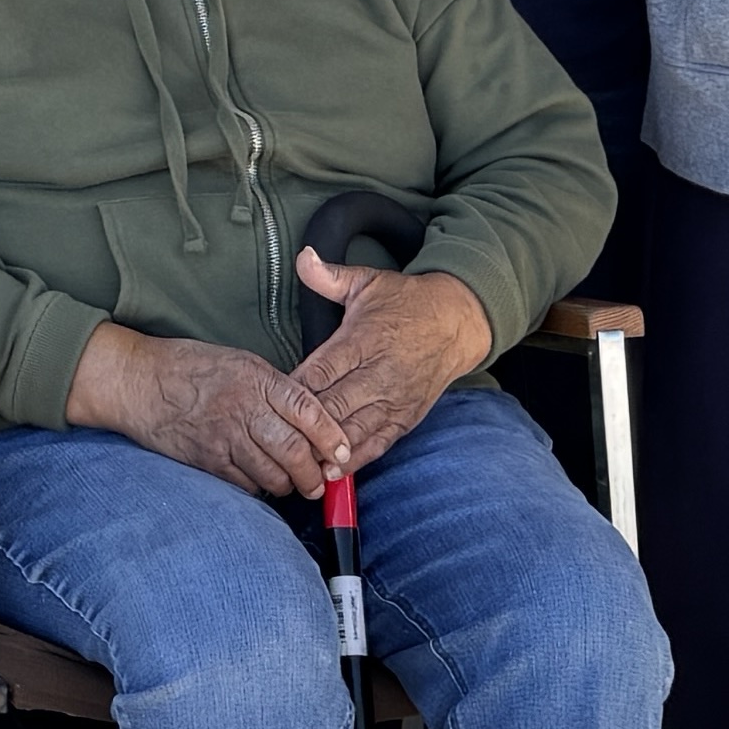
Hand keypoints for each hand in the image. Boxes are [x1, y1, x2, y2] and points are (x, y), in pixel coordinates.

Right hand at [68, 318, 338, 493]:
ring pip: (272, 475)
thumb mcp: (239, 362)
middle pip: (294, 451)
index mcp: (256, 379)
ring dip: (287, 485)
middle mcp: (242, 408)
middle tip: (318, 483)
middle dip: (313, 474)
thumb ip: (274, 388)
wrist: (138, 382)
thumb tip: (310, 420)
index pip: (306, 410)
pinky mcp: (205, 461)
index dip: (331, 436)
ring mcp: (223, 437)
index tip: (344, 453)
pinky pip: (244, 485)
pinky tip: (258, 481)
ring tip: (290, 483)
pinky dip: (257, 489)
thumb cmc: (191, 369)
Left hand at [288, 251, 484, 473]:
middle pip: (333, 406)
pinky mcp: (405, 417)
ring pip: (353, 429)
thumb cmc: (406, 302)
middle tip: (274, 439)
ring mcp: (393, 399)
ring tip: (297, 465)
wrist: (458, 322)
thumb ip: (329, 276)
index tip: (270, 402)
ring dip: (326, 449)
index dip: (294, 391)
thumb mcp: (368, 282)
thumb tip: (303, 257)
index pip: (321, 371)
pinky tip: (333, 472)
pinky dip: (356, 459)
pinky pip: (378, 443)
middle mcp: (378, 373)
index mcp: (363, 339)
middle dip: (304, 425)